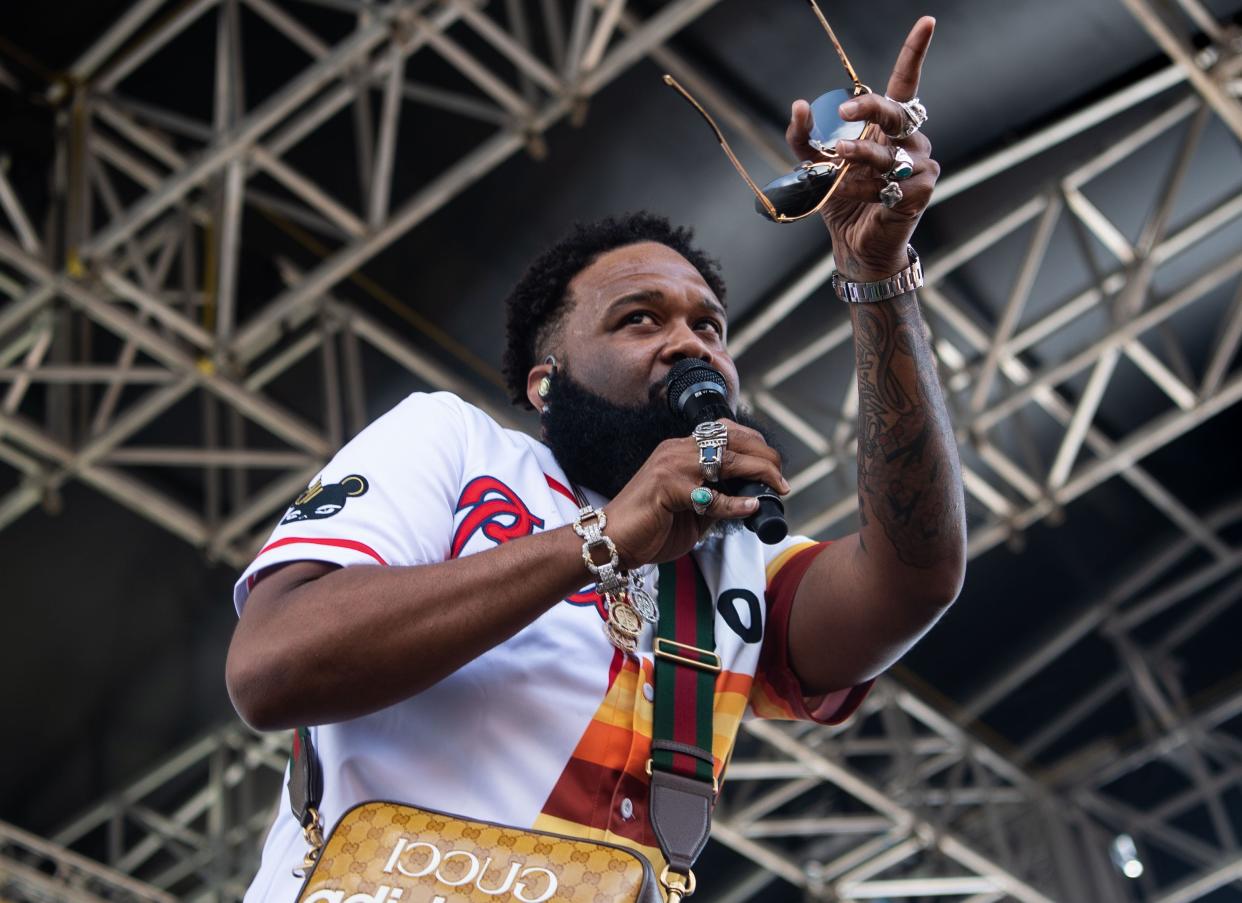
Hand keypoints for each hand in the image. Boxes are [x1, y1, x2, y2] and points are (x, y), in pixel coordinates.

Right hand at [602, 420, 788, 567]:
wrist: (612, 542)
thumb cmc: (650, 527)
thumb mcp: (691, 508)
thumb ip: (717, 499)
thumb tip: (751, 499)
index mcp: (680, 449)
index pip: (725, 431)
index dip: (755, 443)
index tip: (774, 464)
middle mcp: (677, 450)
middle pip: (733, 440)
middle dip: (765, 456)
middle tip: (782, 479)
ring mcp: (671, 467)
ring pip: (728, 460)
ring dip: (760, 472)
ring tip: (777, 487)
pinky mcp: (668, 489)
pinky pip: (712, 496)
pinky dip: (735, 504)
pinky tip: (751, 508)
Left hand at [785, 17, 939, 280]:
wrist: (856, 246)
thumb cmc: (844, 201)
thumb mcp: (816, 166)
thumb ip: (804, 138)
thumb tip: (800, 104)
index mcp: (890, 128)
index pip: (905, 83)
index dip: (915, 53)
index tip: (927, 22)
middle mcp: (910, 141)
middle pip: (896, 109)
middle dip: (870, 106)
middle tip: (843, 111)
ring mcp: (921, 164)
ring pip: (889, 150)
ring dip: (859, 155)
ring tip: (838, 159)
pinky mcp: (921, 190)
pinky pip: (891, 179)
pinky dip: (865, 185)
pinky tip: (853, 193)